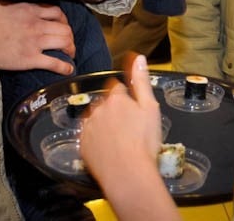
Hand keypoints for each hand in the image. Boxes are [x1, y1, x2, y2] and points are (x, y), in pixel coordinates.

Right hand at [0, 0, 75, 74]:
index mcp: (30, 10)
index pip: (57, 12)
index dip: (63, 19)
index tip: (61, 24)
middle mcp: (37, 24)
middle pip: (65, 28)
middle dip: (70, 35)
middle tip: (68, 42)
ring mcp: (35, 42)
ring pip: (64, 42)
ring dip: (70, 49)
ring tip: (70, 54)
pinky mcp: (30, 59)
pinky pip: (54, 63)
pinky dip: (65, 67)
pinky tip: (68, 69)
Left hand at [80, 55, 177, 218]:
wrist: (127, 174)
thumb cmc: (142, 143)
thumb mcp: (150, 107)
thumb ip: (142, 81)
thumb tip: (140, 58)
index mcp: (116, 98)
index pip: (118, 88)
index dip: (126, 98)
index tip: (132, 110)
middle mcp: (98, 109)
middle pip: (106, 104)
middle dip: (114, 111)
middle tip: (128, 128)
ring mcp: (88, 126)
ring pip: (96, 119)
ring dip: (104, 125)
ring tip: (119, 140)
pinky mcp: (83, 144)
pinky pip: (88, 136)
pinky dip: (96, 140)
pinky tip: (109, 149)